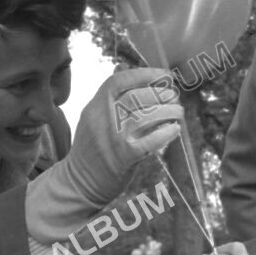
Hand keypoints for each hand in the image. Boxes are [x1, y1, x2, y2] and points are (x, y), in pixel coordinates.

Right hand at [63, 68, 182, 205]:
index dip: (145, 74)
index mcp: (95, 106)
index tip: (164, 75)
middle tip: (174, 97)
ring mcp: (113, 138)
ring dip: (168, 112)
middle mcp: (102, 119)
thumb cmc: (91, 149)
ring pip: (145, 116)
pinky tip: (175, 130)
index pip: (118, 80)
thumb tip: (128, 70)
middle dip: (160, 94)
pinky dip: (166, 133)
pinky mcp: (123, 158)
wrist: (77, 183)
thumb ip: (111, 98)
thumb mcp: (93, 117)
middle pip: (136, 97)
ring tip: (178, 112)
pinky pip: (150, 141)